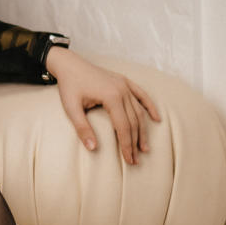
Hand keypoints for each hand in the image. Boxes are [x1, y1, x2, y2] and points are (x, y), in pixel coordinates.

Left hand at [43, 47, 159, 164]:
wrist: (69, 64)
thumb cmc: (69, 86)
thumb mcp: (71, 108)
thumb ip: (82, 128)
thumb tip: (92, 148)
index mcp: (111, 97)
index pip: (123, 127)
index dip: (127, 145)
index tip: (128, 160)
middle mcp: (122, 90)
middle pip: (134, 121)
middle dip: (135, 142)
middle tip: (136, 160)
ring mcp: (125, 84)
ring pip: (139, 111)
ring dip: (143, 130)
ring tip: (144, 148)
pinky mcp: (124, 81)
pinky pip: (142, 95)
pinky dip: (150, 107)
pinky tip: (156, 119)